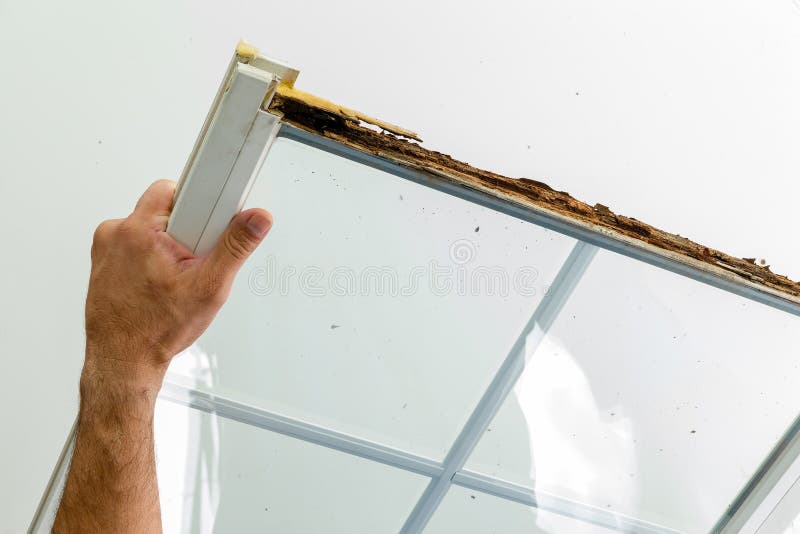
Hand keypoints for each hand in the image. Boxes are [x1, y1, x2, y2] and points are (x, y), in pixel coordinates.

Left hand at [83, 179, 271, 390]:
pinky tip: (157, 283)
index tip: (208, 225)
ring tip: (173, 279)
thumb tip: (256, 220)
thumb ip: (236, 247)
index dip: (199, 207)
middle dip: (187, 232)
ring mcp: (106, 246)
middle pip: (166, 210)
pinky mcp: (102, 260)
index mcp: (140, 230)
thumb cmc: (155, 329)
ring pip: (151, 229)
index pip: (175, 190)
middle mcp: (117, 232)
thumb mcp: (209, 287)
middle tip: (191, 264)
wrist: (124, 359)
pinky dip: (149, 259)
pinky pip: (135, 245)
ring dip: (168, 247)